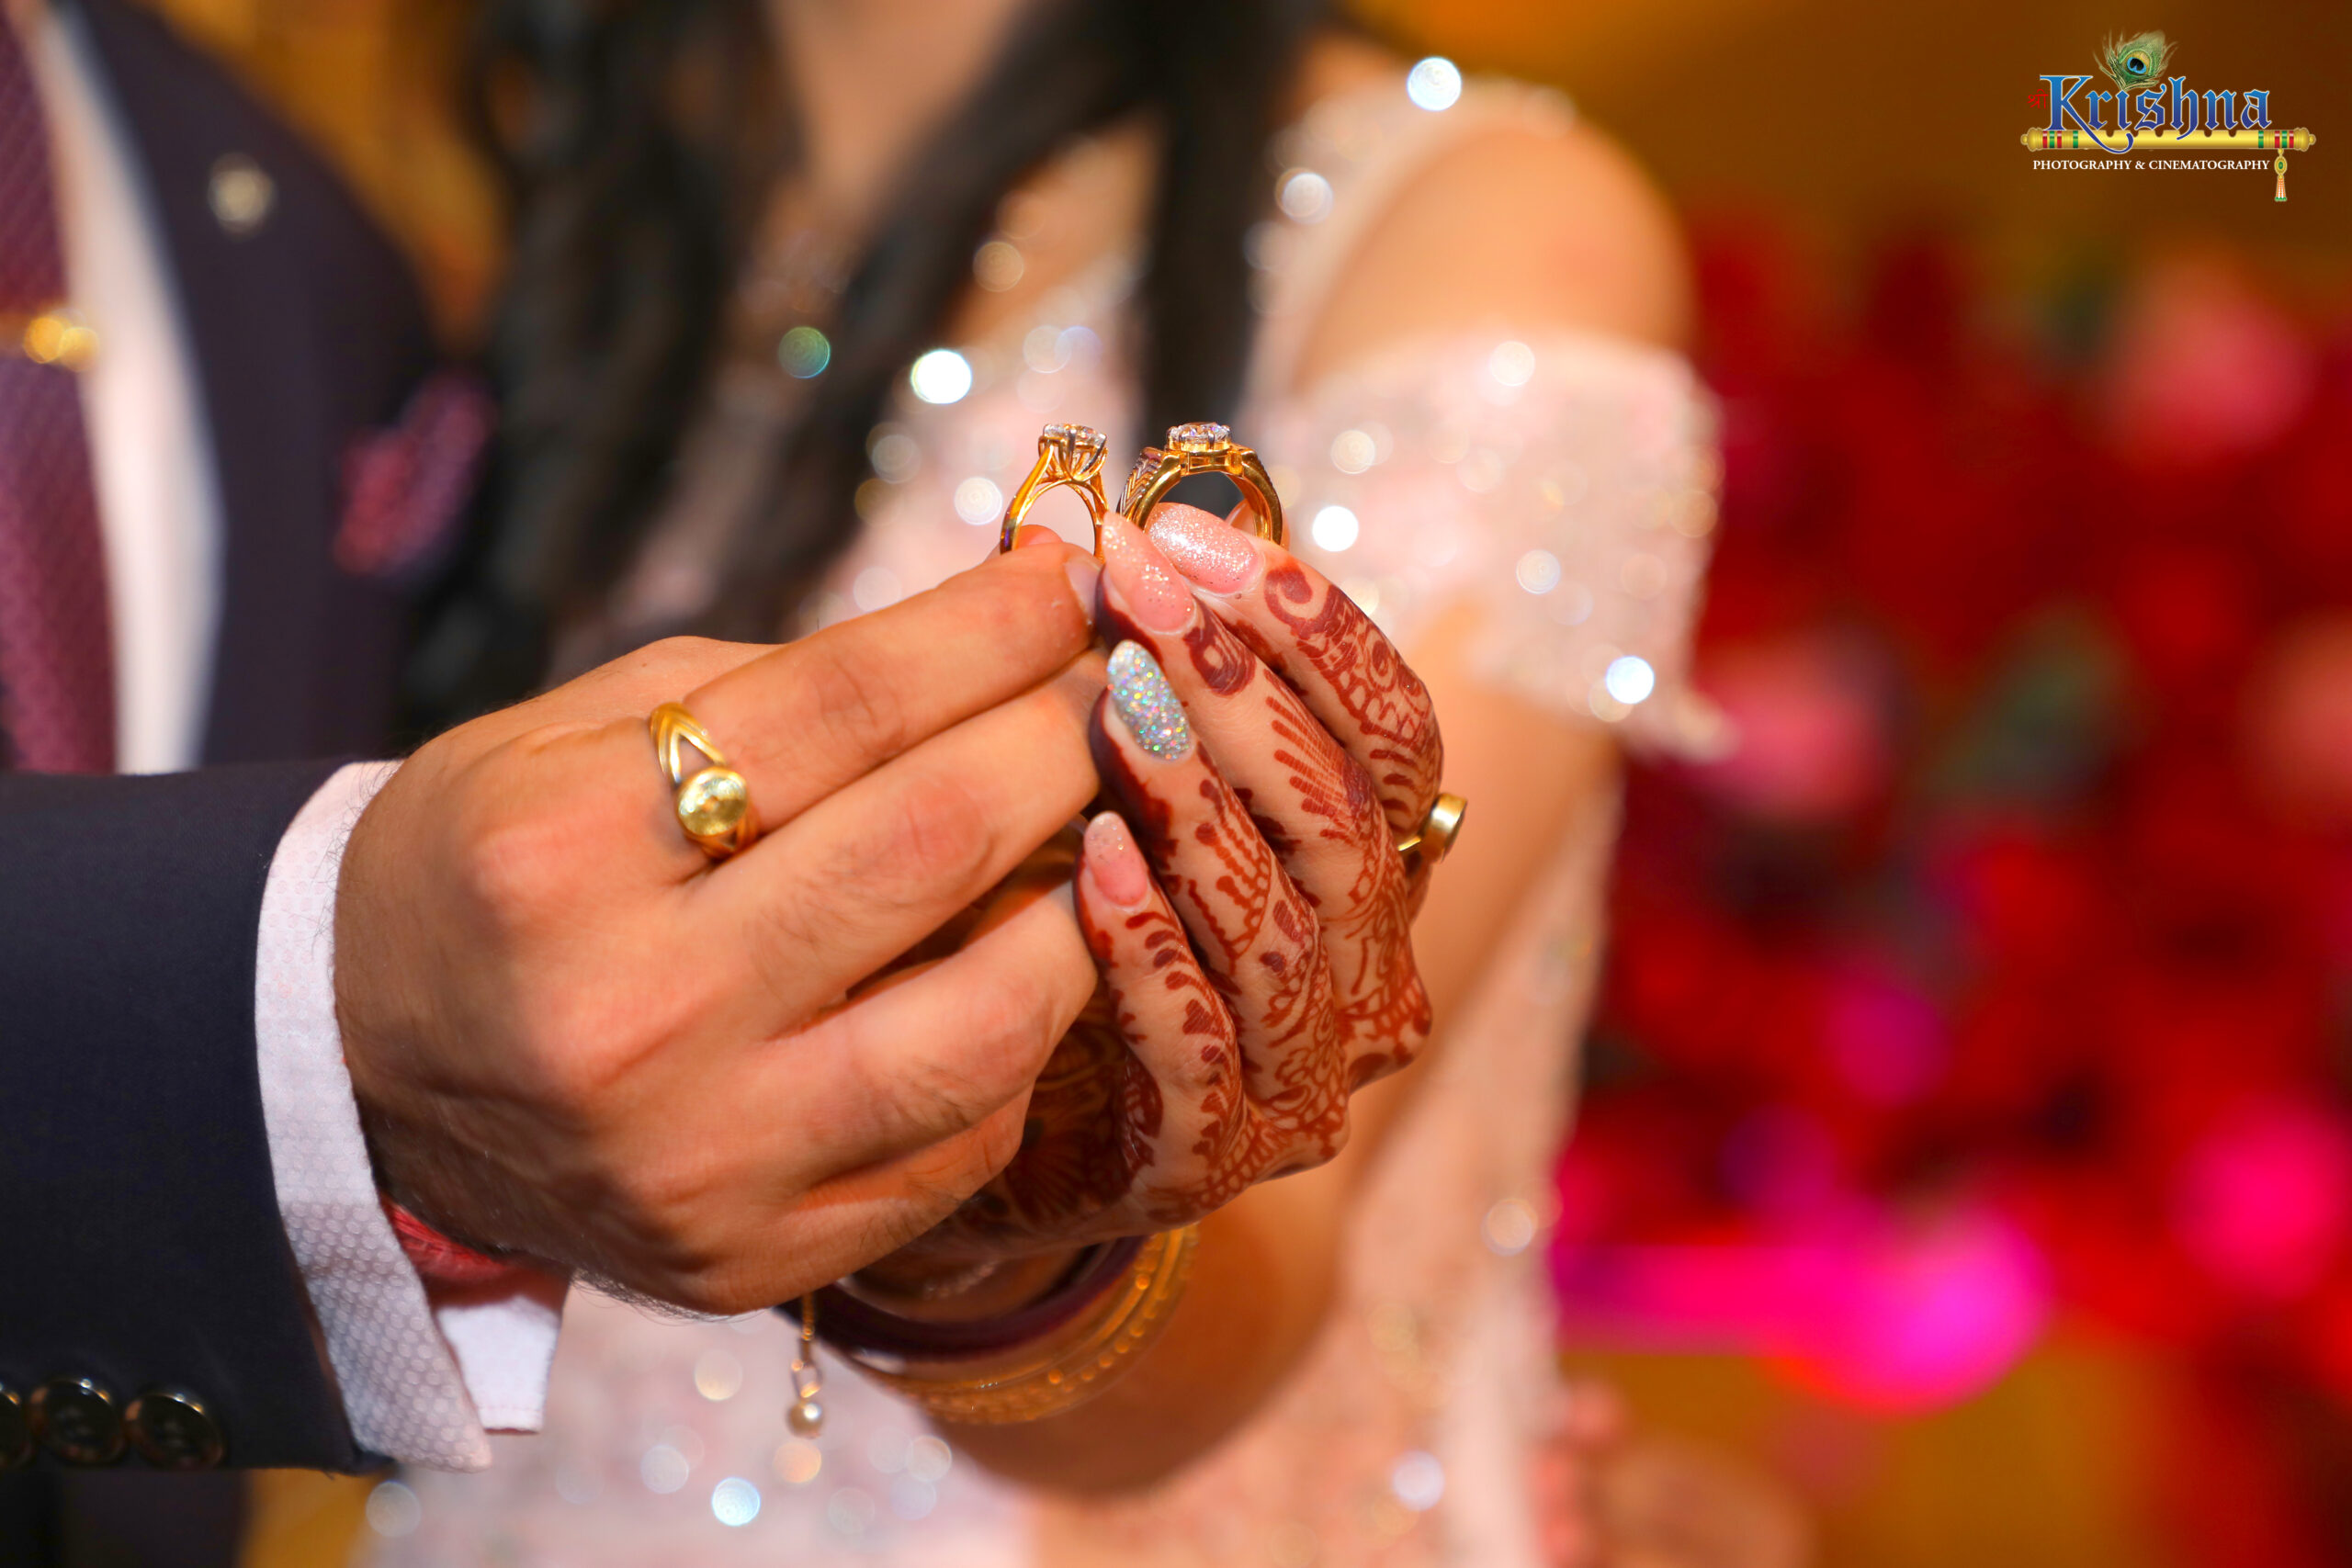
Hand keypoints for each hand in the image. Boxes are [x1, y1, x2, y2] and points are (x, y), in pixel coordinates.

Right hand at [335, 544, 1109, 1312]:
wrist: (365, 1077)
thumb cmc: (498, 866)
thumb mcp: (577, 734)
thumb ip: (782, 690)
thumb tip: (1005, 625)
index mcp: (561, 848)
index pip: (843, 707)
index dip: (988, 627)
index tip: (1071, 578)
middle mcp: (628, 1012)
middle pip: (931, 846)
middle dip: (1062, 740)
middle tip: (1121, 690)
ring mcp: (697, 1155)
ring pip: (986, 1022)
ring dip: (1084, 905)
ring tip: (1099, 837)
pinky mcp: (752, 1257)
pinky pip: (960, 1143)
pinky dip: (1020, 1042)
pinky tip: (1020, 969)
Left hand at [878, 508, 1441, 1267]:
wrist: (956, 1115)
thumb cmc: (1035, 913)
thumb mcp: (1083, 776)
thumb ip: (1103, 667)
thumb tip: (1064, 515)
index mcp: (1363, 863)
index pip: (1397, 733)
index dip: (1314, 628)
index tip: (1192, 535)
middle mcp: (1361, 970)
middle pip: (1351, 821)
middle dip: (1248, 694)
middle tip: (1143, 598)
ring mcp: (1295, 1076)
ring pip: (1288, 934)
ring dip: (1203, 810)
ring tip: (1116, 709)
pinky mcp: (1203, 1160)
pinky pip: (1199, 1056)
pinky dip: (1152, 958)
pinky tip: (1088, 871)